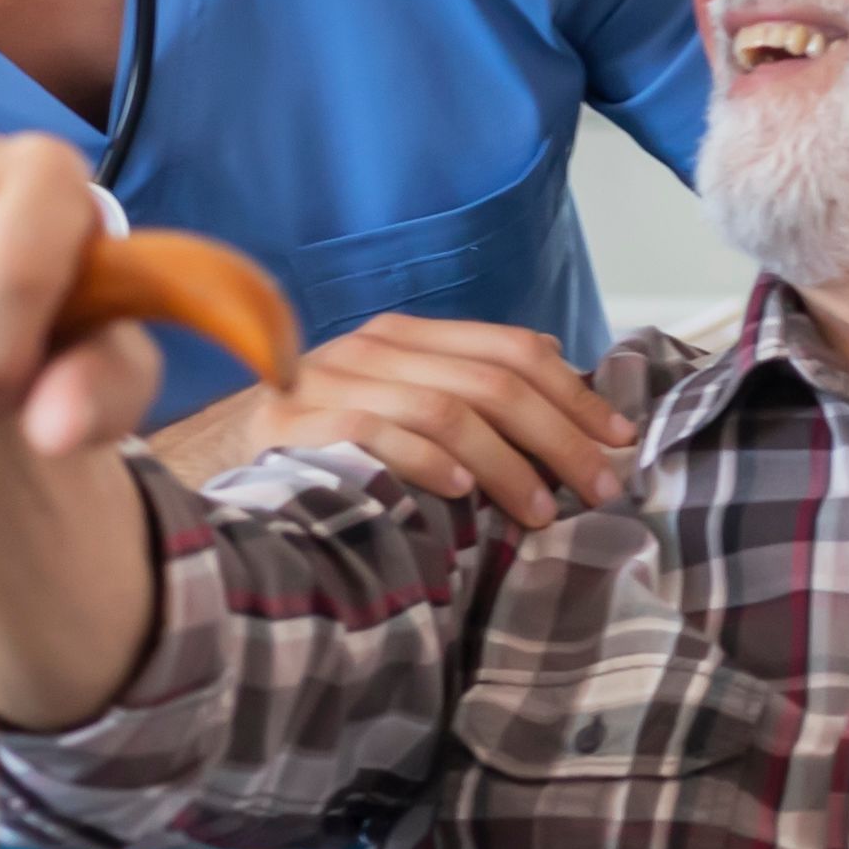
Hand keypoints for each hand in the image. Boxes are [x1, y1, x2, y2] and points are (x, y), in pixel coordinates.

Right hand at [156, 312, 623, 527]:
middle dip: (558, 436)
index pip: (510, 349)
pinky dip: (426, 461)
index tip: (620, 441)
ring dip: (506, 463)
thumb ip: (472, 387)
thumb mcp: (407, 405)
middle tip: (600, 487)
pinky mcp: (297, 424)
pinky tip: (464, 495)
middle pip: (489, 380)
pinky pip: (375, 432)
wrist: (227, 468)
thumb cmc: (333, 447)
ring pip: (444, 408)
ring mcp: (331, 380)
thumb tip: (558, 362)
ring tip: (543, 512)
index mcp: (408, 336)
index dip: (575, 394)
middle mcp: (371, 346)